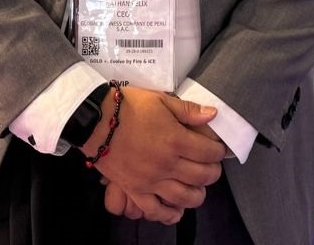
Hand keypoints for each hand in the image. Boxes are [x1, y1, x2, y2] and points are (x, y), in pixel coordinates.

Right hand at [101, 117, 226, 222]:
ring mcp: (151, 180)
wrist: (95, 120)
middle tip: (211, 167)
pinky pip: (155, 209)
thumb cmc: (128, 106)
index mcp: (175, 140)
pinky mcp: (135, 190)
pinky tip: (176, 211)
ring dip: (197, 194)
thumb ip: (188, 110)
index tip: (217, 149)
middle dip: (213, 172)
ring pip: (184, 197)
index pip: (209, 153)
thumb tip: (213, 114)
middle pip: (202, 176)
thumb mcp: (160, 100)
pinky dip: (168, 214)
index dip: (218, 151)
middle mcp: (167, 164)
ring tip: (199, 188)